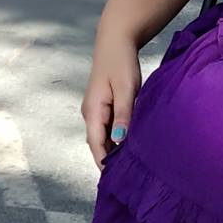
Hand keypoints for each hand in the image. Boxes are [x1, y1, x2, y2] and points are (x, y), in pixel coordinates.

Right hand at [81, 27, 142, 168]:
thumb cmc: (121, 62)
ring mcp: (96, 110)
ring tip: (132, 167)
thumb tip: (119, 141)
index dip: (105, 164)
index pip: (96, 145)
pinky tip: (130, 145)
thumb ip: (123, 114)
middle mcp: (90, 113)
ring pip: (104, 137)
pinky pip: (108, 128)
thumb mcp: (126, 88)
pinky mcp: (103, 106)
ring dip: (114, 150)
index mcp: (92, 111)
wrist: (116, 40)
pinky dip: (117, 138)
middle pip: (98, 144)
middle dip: (111, 161)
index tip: (118, 182)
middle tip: (130, 179)